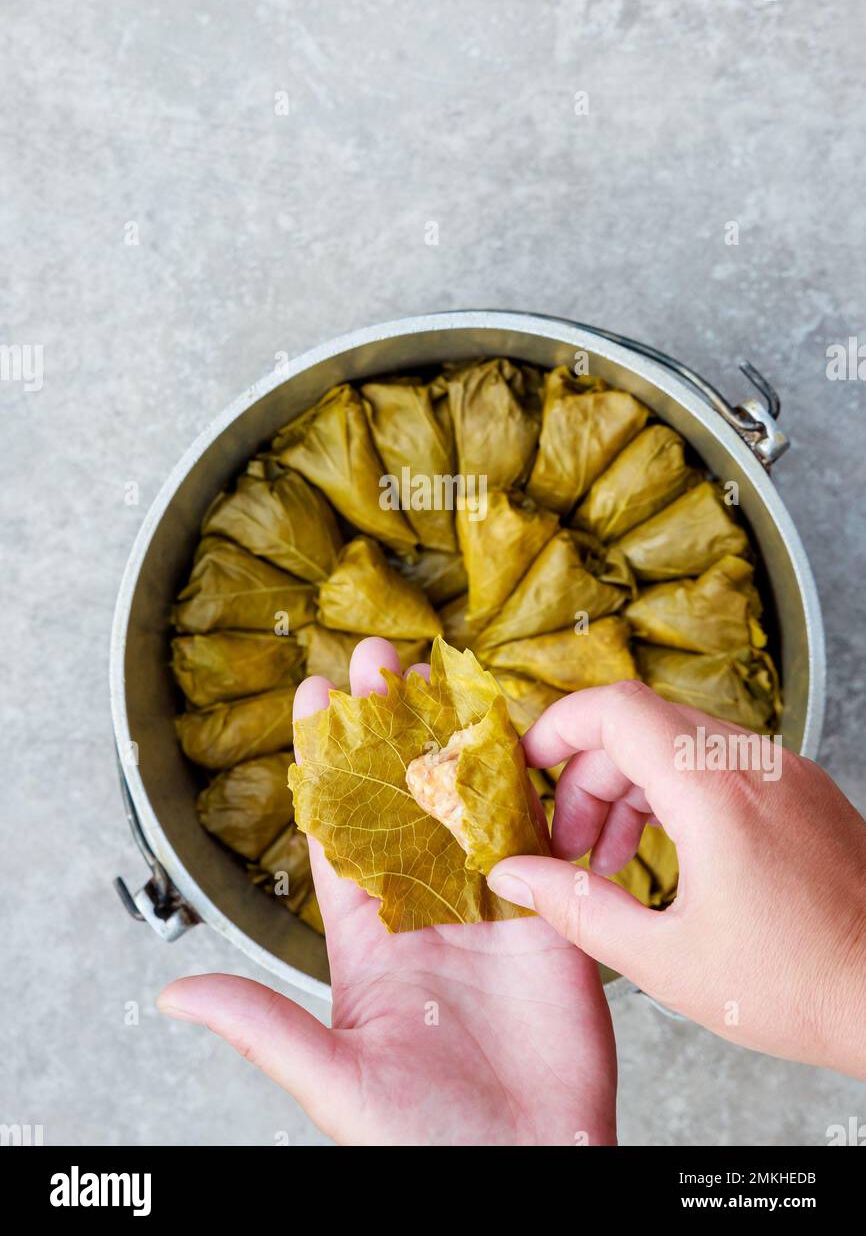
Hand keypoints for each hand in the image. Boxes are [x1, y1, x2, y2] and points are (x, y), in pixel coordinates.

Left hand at [158, 638, 617, 1145]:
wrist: (525, 1174)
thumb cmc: (425, 1144)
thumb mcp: (334, 1079)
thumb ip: (264, 1024)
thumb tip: (176, 993)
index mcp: (370, 941)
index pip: (341, 829)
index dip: (327, 761)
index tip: (315, 695)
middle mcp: (428, 912)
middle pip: (406, 797)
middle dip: (389, 726)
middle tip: (378, 657)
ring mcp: (491, 910)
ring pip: (471, 804)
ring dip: (457, 738)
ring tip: (442, 673)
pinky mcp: (550, 921)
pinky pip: (540, 842)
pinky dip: (532, 788)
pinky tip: (520, 737)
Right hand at [488, 680, 865, 1078]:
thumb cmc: (797, 986)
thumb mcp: (666, 960)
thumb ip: (578, 909)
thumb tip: (513, 875)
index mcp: (714, 792)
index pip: (615, 709)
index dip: (558, 728)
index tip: (527, 771)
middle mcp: (752, 763)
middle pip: (640, 726)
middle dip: (588, 778)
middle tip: (570, 850)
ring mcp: (784, 772)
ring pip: (679, 743)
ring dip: (630, 788)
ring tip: (611, 863)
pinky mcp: (803, 791)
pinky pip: (720, 764)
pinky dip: (675, 795)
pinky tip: (667, 858)